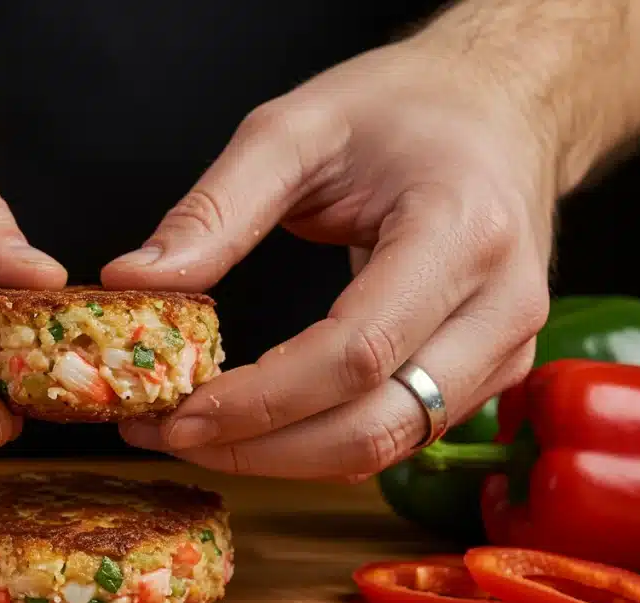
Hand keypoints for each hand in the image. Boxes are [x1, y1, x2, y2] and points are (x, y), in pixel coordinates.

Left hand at [103, 41, 556, 478]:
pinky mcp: (489, 373)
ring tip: (194, 433)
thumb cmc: (405, 108)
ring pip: (388, 446)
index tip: (178, 411)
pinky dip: (319, 443)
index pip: (357, 351)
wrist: (502, 106)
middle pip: (376, 423)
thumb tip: (132, 279)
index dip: (262, 399)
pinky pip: (398, 433)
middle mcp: (501, 304)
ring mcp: (506, 348)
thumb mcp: (295, 129)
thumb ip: (215, 209)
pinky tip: (253, 426)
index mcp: (461, 231)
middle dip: (260, 448)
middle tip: (166, 433)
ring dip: (283, 458)